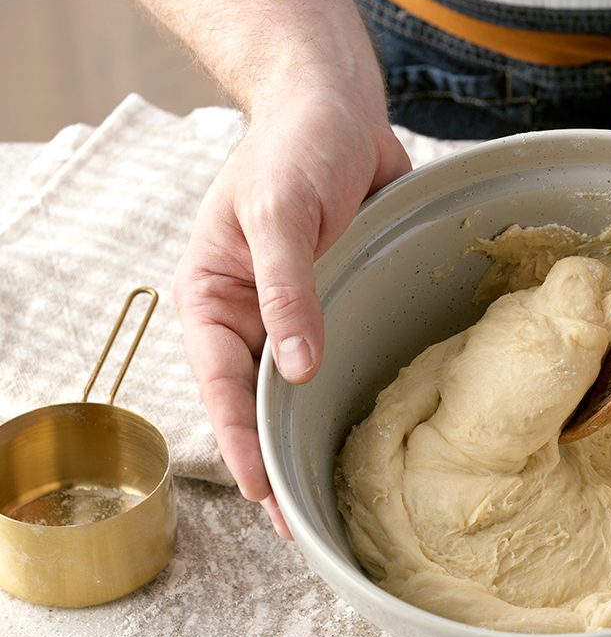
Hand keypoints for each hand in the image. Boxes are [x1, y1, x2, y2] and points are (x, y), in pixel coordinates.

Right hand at [174, 93, 410, 536]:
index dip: (242, 442)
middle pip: (260, 402)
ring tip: (336, 497)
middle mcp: (252, 314)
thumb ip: (287, 289)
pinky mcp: (339, 304)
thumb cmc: (294, 149)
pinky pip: (343, 359)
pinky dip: (350, 398)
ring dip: (313, 439)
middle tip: (301, 527)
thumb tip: (296, 369)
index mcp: (214, 297)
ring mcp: (297, 313)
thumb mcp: (279, 213)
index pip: (223, 384)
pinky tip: (371, 435)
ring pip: (301, 391)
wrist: (337, 109)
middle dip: (276, 461)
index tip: (264, 493)